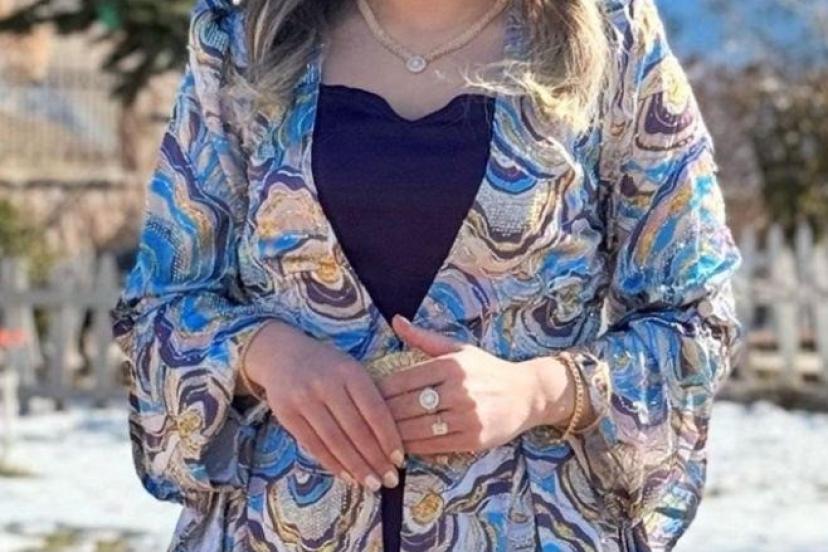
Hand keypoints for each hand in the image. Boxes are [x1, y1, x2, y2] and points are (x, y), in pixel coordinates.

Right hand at [243, 321, 404, 491]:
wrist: (282, 354)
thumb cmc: (327, 367)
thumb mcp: (351, 370)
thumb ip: (368, 397)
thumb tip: (391, 441)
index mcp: (350, 371)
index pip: (374, 410)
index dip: (388, 438)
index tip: (400, 460)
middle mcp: (326, 384)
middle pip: (356, 430)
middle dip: (375, 459)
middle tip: (390, 480)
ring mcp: (304, 399)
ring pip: (335, 441)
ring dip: (356, 467)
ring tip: (371, 484)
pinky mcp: (286, 414)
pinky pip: (313, 445)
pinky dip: (332, 464)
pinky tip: (347, 476)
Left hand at [376, 315, 556, 455]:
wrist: (527, 395)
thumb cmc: (487, 370)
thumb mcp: (458, 349)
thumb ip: (423, 338)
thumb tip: (395, 320)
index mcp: (451, 366)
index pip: (403, 380)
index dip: (379, 391)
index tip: (361, 395)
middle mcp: (459, 391)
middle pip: (406, 407)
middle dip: (380, 415)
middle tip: (359, 420)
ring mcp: (466, 417)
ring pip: (417, 429)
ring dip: (392, 435)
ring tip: (373, 436)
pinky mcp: (473, 440)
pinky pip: (434, 446)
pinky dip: (413, 447)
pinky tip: (398, 447)